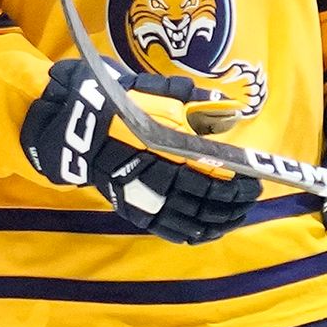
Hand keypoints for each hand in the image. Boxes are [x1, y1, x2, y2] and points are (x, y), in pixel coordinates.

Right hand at [18, 60, 261, 244]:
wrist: (73, 127)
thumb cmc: (116, 105)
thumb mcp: (154, 91)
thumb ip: (192, 99)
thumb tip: (225, 106)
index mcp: (166, 149)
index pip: (213, 175)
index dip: (237, 184)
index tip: (253, 182)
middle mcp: (157, 177)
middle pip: (206, 200)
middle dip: (233, 203)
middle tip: (249, 199)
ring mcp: (142, 197)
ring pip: (189, 220)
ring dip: (217, 222)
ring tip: (233, 218)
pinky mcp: (130, 208)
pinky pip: (165, 229)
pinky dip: (189, 235)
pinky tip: (205, 234)